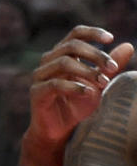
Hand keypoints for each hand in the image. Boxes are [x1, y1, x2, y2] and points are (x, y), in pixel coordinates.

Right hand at [27, 26, 134, 147]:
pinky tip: (89, 93)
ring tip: (103, 83)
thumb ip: (109, 67)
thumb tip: (128, 46)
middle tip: (112, 67)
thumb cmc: (77, 106)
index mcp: (62, 54)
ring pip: (64, 63)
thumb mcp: (98, 85)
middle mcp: (49, 60)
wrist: (58, 132)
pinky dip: (74, 87)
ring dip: (87, 71)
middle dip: (95, 54)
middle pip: (71, 46)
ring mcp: (40, 75)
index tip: (111, 38)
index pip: (76, 34)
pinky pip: (55, 84)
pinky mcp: (37, 92)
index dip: (92, 33)